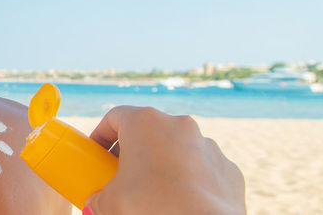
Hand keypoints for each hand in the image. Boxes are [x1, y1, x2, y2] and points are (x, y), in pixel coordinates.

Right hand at [85, 106, 245, 214]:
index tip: (95, 155)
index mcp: (144, 122)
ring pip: (177, 149)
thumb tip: (97, 203)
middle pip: (147, 131)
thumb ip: (99, 196)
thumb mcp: (109, 202)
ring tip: (151, 193)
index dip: (100, 135)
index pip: (114, 117)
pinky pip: (201, 170)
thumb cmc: (151, 207)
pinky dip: (188, 182)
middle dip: (132, 152)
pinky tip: (179, 203)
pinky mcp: (227, 168)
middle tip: (119, 176)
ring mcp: (207, 145)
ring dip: (161, 165)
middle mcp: (179, 125)